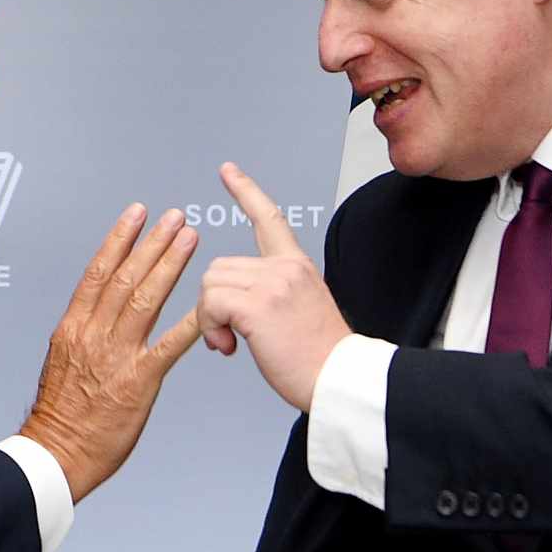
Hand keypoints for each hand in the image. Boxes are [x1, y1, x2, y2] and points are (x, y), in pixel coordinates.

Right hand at [21, 205, 201, 502]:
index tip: (136, 214)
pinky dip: (189, 322)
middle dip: (152, 243)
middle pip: (124, 277)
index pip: (98, 272)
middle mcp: (93, 334)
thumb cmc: (60, 415)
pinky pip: (168, 345)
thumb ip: (82, 333)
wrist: (55, 453)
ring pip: (144, 299)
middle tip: (175, 217)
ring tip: (190, 239)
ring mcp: (115, 356)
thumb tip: (95, 311)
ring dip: (170, 265)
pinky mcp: (138, 381)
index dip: (119, 239)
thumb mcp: (62, 361)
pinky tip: (207, 304)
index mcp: (73, 327)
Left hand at [196, 162, 350, 411]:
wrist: (340, 380)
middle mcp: (284, 268)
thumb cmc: (320, 357)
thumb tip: (238, 303)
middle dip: (214, 303)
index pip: (268, 217)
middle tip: (230, 334)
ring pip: (210, 285)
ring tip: (233, 342)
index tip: (228, 171)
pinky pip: (210, 305)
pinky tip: (229, 347)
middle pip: (219, 266)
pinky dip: (210, 328)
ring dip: (210, 318)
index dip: (245, 191)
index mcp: (296, 266)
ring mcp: (272, 284)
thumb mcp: (304, 307)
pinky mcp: (257, 306)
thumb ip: (274, 291)